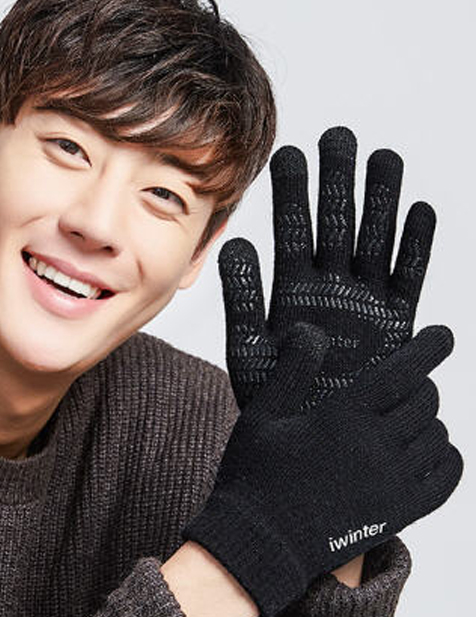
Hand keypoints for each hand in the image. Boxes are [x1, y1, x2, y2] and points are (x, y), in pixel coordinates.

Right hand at [182, 322, 462, 616]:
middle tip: (410, 385)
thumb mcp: (261, 418)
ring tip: (414, 419)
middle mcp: (374, 447)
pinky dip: (447, 460)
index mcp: (342, 418)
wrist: (258, 545)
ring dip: (430, 422)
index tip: (443, 336)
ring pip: (437, 438)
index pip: (402, 372)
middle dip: (422, 386)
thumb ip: (291, 372)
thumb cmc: (253, 479)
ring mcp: (390, 483)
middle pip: (425, 402)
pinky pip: (444, 481)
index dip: (429, 349)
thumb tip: (310, 330)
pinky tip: (434, 453)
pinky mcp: (397, 514)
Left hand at [220, 126, 435, 410]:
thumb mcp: (249, 348)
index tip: (289, 152)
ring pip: (375, 239)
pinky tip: (419, 210)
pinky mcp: (396, 322)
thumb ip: (242, 298)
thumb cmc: (277, 400)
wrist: (315, 442)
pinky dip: (415, 247)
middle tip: (339, 136)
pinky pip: (408, 277)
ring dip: (380, 201)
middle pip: (337, 224)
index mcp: (292, 289)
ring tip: (382, 156)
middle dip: (338, 181)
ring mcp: (365, 301)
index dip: (292, 194)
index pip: (292, 231)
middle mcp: (330, 288)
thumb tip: (234, 243)